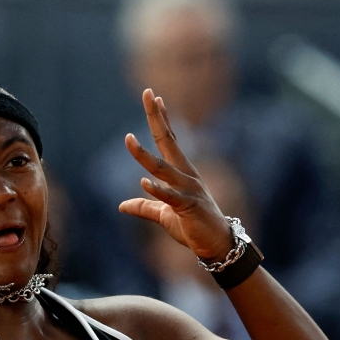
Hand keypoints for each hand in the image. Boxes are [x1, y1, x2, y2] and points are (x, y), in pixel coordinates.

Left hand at [119, 89, 234, 261]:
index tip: (155, 98)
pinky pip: (170, 196)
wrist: (217, 246)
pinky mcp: (189, 207)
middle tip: (148, 93)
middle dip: (157, 118)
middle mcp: (186, 175)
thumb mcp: (163, 215)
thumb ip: (144, 207)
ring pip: (162, 168)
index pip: (170, 140)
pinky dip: (157, 189)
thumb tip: (122, 205)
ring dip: (144, 155)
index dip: (162, 119)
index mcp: (181, 173)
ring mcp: (188, 189)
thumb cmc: (193, 228)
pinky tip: (143, 181)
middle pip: (168, 141)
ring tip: (128, 139)